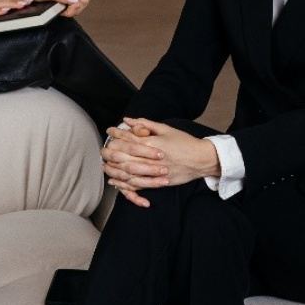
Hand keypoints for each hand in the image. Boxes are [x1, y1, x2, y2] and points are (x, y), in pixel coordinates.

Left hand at [101, 117, 219, 206]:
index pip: (129, 138)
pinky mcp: (158, 182)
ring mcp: (155, 171)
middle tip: (103, 150)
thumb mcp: (166, 128)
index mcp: (153, 142)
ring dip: (114, 169)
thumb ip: (145, 123)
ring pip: (128, 172)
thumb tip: (128, 119)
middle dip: (110, 153)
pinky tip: (116, 181)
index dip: (116, 134)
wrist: (201, 159)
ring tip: (105, 165)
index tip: (109, 131)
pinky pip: (138, 185)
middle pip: (124, 156)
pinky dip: (125, 184)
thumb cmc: (184, 142)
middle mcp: (151, 157)